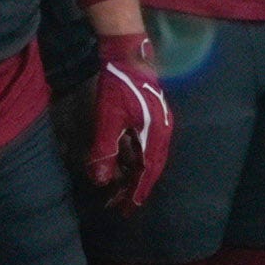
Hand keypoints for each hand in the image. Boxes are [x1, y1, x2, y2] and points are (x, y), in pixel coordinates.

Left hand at [85, 30, 176, 209]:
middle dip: (134, 187)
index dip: (137, 192)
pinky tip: (119, 164)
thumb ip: (105, 150)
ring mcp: (159, 125)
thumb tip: (101, 180)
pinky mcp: (151, 118)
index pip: (148, 172)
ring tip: (116, 188)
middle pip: (149, 168)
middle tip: (118, 204)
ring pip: (146, 158)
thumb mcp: (108, 119)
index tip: (128, 209)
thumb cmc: (119, 85)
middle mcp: (162, 133)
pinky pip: (143, 146)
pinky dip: (132, 159)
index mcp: (157, 135)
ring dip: (132, 174)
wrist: (128, 54)